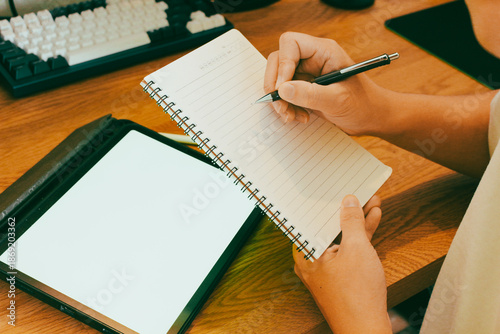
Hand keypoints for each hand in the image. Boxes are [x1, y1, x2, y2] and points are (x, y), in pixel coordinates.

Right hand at [264, 32, 389, 135]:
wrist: (371, 118)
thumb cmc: (363, 104)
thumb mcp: (337, 100)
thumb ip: (310, 94)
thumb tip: (283, 89)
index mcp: (324, 52)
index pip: (291, 43)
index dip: (282, 63)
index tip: (283, 87)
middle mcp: (312, 59)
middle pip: (278, 61)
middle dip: (276, 86)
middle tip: (281, 106)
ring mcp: (306, 74)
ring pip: (278, 79)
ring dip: (280, 100)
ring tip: (291, 116)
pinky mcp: (304, 89)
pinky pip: (284, 94)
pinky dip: (286, 107)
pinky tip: (299, 117)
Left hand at [293, 195, 390, 333]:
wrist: (367, 329)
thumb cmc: (356, 296)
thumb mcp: (357, 248)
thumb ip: (352, 222)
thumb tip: (349, 202)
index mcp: (305, 252)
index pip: (312, 219)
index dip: (325, 201)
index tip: (335, 188)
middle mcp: (312, 259)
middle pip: (329, 227)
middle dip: (346, 209)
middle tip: (358, 191)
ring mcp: (327, 267)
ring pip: (341, 237)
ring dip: (357, 220)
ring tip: (371, 201)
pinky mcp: (341, 274)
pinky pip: (348, 249)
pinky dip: (360, 236)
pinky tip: (373, 219)